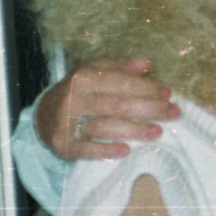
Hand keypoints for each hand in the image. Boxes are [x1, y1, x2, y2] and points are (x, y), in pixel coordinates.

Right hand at [38, 58, 177, 161]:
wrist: (43, 115)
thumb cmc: (79, 91)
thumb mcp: (95, 72)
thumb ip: (120, 68)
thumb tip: (147, 64)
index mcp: (84, 77)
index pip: (121, 83)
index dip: (147, 88)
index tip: (168, 94)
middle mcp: (74, 98)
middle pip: (117, 105)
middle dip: (149, 109)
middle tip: (173, 113)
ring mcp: (66, 122)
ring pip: (104, 126)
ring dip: (134, 130)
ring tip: (158, 131)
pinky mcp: (62, 144)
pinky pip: (85, 149)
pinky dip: (105, 150)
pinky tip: (126, 150)